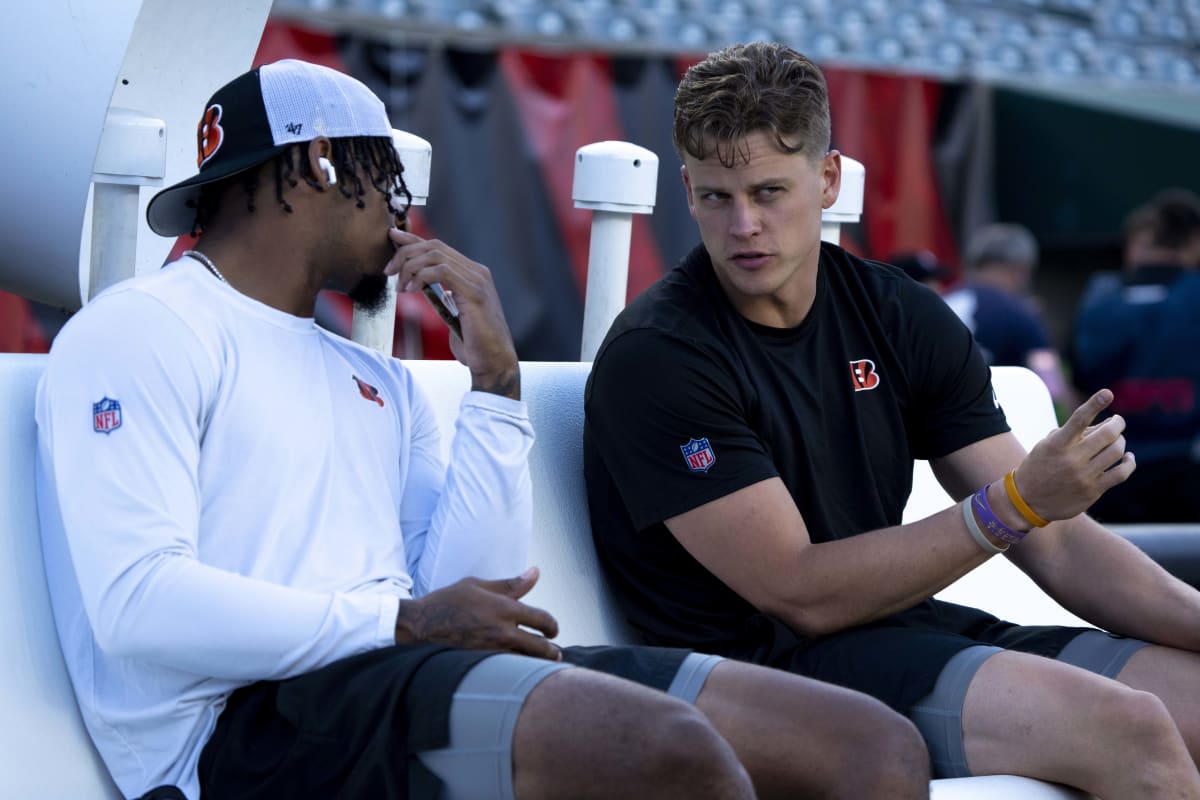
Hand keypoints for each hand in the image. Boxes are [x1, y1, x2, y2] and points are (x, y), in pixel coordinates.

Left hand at [387, 228, 519, 398]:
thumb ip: (442, 296)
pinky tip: (412, 290)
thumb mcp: (453, 314)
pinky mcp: (474, 292)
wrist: (494, 362)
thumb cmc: (474, 344)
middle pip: (434, 246)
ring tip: (400, 287)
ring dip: (410, 267)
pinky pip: (442, 272)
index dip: (413, 240)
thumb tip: (420, 285)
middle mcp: (477, 272)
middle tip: (389, 271)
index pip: (439, 248)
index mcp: (473, 274)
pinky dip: (421, 277)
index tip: (393, 238)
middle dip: (406, 253)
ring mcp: (478, 280)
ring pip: (435, 255)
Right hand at [393, 566, 560, 660]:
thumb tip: (535, 573)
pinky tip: (517, 670)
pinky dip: (517, 671)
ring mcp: (492, 651)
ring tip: (541, 664)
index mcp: (504, 608)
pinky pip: (508, 671)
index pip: (542, 619)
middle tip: (554, 652)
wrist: (419, 626)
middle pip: (541, 648)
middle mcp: (502, 631)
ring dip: (536, 664)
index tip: (552, 630)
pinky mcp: (482, 664)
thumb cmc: (447, 602)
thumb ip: (510, 584)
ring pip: (526, 663)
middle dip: (551, 651)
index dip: (552, 626)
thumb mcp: (478, 586)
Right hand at [1013, 389, 1135, 520]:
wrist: (1028, 500)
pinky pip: (1121, 473)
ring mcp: (1083, 476)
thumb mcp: (1048, 444)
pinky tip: (1128, 458)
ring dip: (1121, 441)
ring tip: (1117, 440)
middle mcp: (1071, 459)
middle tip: (1117, 421)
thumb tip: (1108, 424)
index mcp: (1057, 444)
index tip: (1108, 393)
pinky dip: (1129, 462)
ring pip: (1116, 451)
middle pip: (1107, 434)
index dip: (1095, 403)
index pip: (1079, 419)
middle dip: (1117, 423)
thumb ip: (1074, 433)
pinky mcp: (1093, 490)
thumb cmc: (1040, 466)